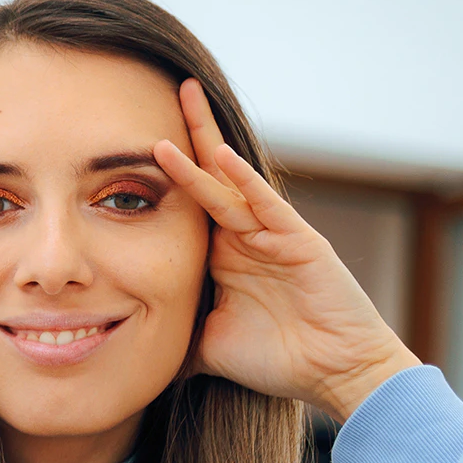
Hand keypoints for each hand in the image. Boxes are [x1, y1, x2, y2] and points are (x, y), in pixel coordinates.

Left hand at [154, 79, 420, 421]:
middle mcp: (247, 235)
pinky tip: (220, 156)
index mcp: (223, 253)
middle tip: (171, 87)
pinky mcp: (300, 243)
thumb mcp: (206, 346)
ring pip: (231, 183)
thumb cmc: (277, 359)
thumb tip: (127, 358)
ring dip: (203, 149)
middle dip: (190, 133)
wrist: (335, 375)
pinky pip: (267, 206)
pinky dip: (244, 181)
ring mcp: (274, 234)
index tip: (131, 142)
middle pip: (210, 176)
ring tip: (182, 103)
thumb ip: (171, 340)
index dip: (166, 171)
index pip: (188, 202)